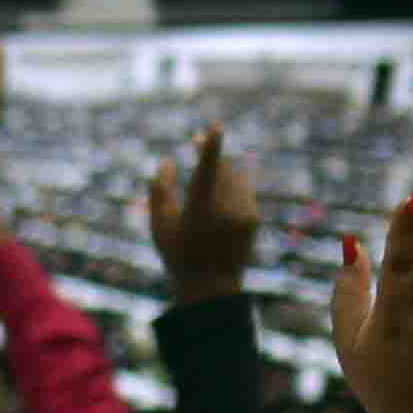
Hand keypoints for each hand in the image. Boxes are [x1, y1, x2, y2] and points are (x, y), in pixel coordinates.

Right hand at [146, 125, 259, 303]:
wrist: (211, 287)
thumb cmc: (178, 255)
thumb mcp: (159, 226)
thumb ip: (160, 190)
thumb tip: (166, 160)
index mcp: (200, 210)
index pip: (207, 171)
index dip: (211, 147)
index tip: (216, 126)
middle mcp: (226, 210)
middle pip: (223, 166)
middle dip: (212, 152)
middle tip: (196, 141)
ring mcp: (244, 214)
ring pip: (236, 175)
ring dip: (222, 169)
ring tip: (206, 176)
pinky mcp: (254, 218)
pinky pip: (244, 189)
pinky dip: (232, 186)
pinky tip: (219, 200)